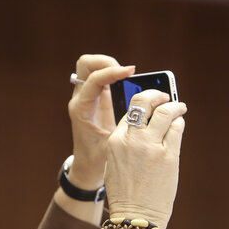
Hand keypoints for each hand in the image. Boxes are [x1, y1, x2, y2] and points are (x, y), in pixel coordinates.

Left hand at [67, 55, 134, 189]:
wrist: (87, 167)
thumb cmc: (99, 158)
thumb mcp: (113, 143)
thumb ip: (127, 126)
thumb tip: (147, 110)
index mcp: (81, 108)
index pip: (94, 79)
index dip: (113, 71)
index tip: (131, 71)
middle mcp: (80, 99)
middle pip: (86, 64)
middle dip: (107, 61)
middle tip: (127, 72)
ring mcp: (87, 96)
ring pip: (93, 66)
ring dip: (111, 66)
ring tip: (129, 76)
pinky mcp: (95, 97)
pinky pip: (102, 76)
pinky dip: (115, 73)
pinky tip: (129, 82)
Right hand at [104, 90, 186, 228]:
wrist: (136, 217)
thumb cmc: (126, 194)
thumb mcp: (115, 164)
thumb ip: (125, 143)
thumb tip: (143, 125)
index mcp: (114, 141)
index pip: (129, 111)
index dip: (142, 105)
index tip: (150, 103)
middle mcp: (131, 139)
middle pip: (143, 101)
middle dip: (156, 93)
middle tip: (165, 95)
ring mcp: (151, 146)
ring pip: (164, 111)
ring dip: (174, 106)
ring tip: (179, 108)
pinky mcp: (169, 156)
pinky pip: (176, 129)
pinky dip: (179, 123)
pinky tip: (179, 125)